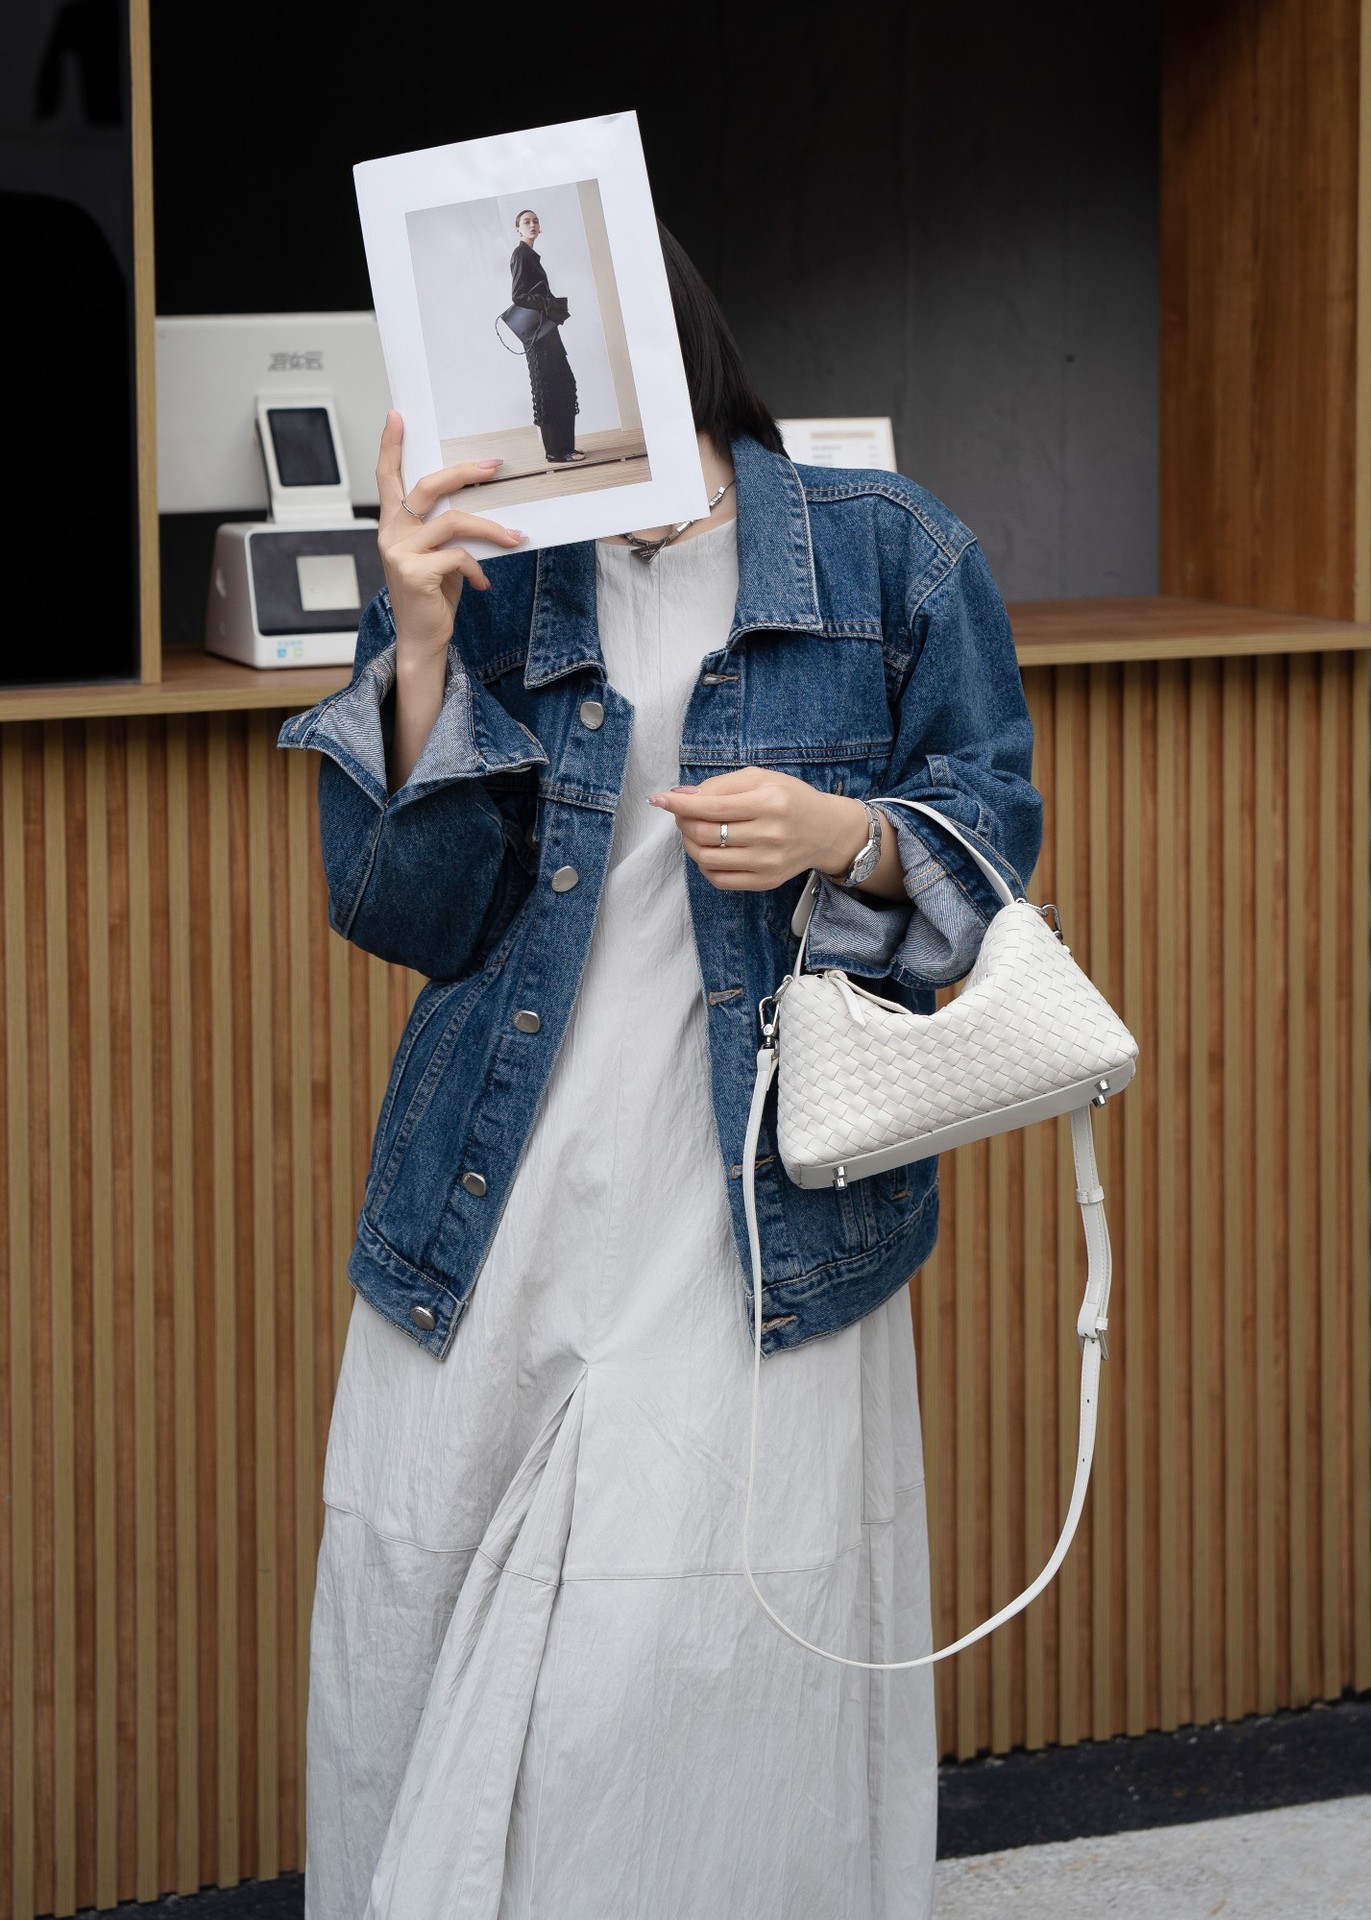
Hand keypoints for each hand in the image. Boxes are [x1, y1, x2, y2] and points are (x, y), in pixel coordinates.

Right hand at [375, 411, 526, 659]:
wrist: (422, 639)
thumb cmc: (432, 595)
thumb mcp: (439, 556)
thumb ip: (446, 530)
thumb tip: (482, 505)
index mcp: (393, 525)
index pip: (387, 477)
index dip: (391, 446)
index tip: (397, 416)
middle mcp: (390, 534)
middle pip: (426, 487)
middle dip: (463, 472)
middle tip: (494, 465)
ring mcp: (399, 553)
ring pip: (452, 521)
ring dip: (489, 528)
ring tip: (514, 537)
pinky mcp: (414, 574)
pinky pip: (458, 556)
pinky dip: (477, 568)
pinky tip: (483, 584)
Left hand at [647, 767, 872, 891]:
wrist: (825, 830)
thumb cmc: (789, 799)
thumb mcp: (761, 778)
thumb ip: (720, 785)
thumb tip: (681, 795)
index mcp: (769, 802)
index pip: (711, 807)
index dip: (679, 804)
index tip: (659, 799)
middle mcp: (770, 834)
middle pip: (705, 833)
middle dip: (682, 821)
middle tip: (680, 813)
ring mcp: (767, 862)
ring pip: (707, 858)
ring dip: (689, 843)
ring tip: (692, 830)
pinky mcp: (765, 881)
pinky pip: (719, 879)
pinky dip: (704, 865)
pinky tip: (707, 850)